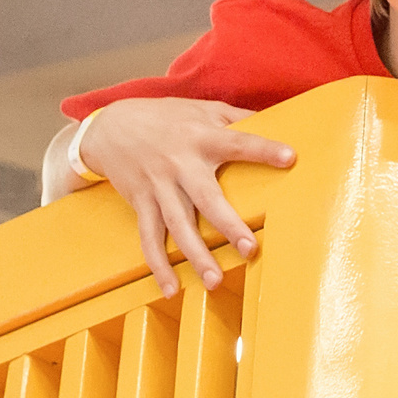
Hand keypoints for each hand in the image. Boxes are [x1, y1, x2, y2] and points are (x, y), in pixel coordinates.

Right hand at [76, 99, 295, 295]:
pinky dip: (159, 265)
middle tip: (249, 249)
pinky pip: (149, 238)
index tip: (290, 157)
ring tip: (215, 282)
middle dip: (228, 225)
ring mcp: (158, 186)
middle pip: (206, 198)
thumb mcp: (201, 108)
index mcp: (200, 137)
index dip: (263, 149)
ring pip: (178, 226)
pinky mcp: (141, 203)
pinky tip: (171, 288)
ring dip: (196, 256)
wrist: (108, 128)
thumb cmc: (164, 117)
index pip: (237, 142)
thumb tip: (277, 120)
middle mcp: (180, 164)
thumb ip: (236, 116)